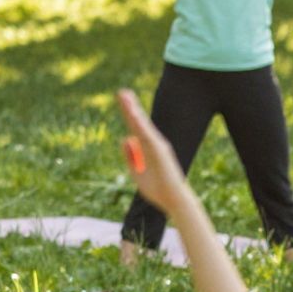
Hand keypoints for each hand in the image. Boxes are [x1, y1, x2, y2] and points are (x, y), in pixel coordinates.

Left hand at [117, 88, 188, 216]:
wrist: (172, 199)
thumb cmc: (156, 189)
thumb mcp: (136, 171)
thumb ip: (130, 156)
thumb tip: (125, 139)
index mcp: (147, 148)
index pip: (134, 127)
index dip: (128, 113)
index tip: (121, 99)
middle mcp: (153, 143)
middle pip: (138, 122)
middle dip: (129, 106)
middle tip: (121, 92)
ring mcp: (157, 146)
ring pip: (142, 125)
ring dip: (133, 111)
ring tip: (124, 97)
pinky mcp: (160, 151)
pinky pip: (147, 135)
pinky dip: (140, 125)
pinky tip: (133, 115)